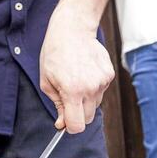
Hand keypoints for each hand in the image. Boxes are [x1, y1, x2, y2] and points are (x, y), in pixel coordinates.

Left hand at [40, 8, 114, 133]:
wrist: (72, 30)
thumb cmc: (55, 54)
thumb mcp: (47, 81)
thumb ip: (57, 105)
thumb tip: (62, 124)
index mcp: (72, 91)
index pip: (77, 126)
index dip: (70, 127)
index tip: (65, 121)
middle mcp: (90, 88)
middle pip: (88, 118)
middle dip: (77, 114)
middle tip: (68, 97)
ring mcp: (102, 81)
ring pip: (96, 105)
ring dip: (86, 99)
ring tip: (76, 80)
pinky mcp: (109, 74)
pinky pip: (101, 91)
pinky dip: (93, 87)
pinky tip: (85, 72)